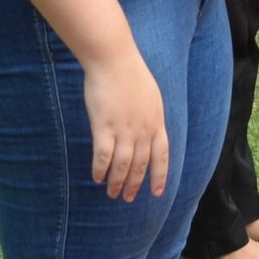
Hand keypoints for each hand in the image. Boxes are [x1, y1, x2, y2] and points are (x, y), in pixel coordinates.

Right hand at [81, 50, 169, 200]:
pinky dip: (101, 169)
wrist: (115, 60)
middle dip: (135, 184)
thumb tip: (148, 131)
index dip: (159, 176)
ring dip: (118, 182)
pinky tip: (97, 177)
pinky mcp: (104, 127)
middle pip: (140, 165)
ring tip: (113, 193)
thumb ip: (150, 117)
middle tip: (128, 198)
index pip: (162, 156)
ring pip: (123, 166)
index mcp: (156, 122)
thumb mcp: (151, 97)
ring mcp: (124, 130)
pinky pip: (104, 156)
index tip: (157, 192)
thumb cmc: (131, 74)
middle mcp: (143, 130)